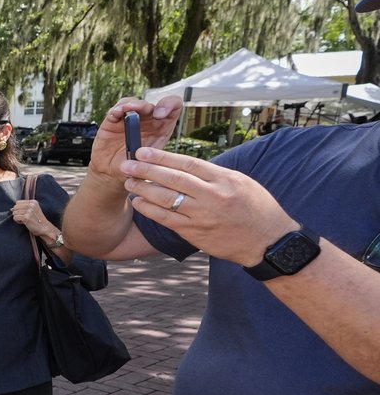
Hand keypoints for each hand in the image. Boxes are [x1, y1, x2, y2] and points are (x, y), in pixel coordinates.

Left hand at [10, 199, 57, 242]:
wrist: (45, 228)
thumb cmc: (38, 220)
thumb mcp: (33, 210)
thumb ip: (24, 207)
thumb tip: (11, 209)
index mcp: (33, 202)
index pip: (18, 202)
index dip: (18, 208)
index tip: (23, 213)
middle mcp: (31, 205)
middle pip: (15, 207)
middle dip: (17, 213)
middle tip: (23, 218)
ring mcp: (29, 211)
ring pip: (14, 212)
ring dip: (17, 218)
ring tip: (24, 220)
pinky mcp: (26, 217)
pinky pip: (15, 217)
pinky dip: (18, 221)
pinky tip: (23, 223)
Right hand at [88, 97, 182, 179]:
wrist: (112, 172)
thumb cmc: (133, 169)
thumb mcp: (147, 168)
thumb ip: (149, 162)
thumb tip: (144, 156)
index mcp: (161, 129)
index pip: (173, 108)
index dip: (169, 106)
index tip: (160, 115)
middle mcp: (148, 121)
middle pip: (152, 103)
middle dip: (147, 105)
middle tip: (140, 110)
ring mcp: (131, 119)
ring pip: (135, 102)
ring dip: (131, 104)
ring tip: (125, 110)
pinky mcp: (114, 120)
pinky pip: (117, 109)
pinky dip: (117, 109)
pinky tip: (116, 113)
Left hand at [121, 146, 295, 265]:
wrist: (268, 242)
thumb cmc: (256, 209)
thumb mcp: (241, 183)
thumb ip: (213, 175)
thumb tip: (184, 166)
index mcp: (225, 179)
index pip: (188, 163)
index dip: (162, 157)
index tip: (143, 151)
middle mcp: (213, 196)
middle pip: (173, 179)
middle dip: (146, 170)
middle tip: (126, 164)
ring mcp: (203, 216)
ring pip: (166, 199)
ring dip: (143, 190)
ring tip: (128, 182)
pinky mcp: (195, 233)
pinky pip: (167, 219)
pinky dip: (150, 210)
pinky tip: (138, 202)